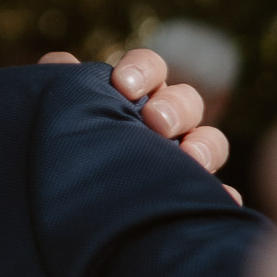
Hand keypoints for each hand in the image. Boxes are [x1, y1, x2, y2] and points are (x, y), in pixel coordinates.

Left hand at [39, 46, 237, 197]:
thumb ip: (58, 89)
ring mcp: (179, 160)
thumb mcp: (56, 119)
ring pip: (209, 141)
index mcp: (133, 96)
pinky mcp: (187, 197)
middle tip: (155, 121)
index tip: (122, 85)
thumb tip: (60, 63)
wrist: (58, 214)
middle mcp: (162, 124)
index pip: (148, 68)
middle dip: (174, 107)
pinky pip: (214, 194)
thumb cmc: (62, 152)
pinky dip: (221, 195)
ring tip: (190, 161)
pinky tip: (221, 199)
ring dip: (205, 146)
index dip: (141, 71)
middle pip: (186, 101)